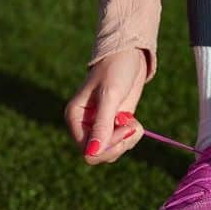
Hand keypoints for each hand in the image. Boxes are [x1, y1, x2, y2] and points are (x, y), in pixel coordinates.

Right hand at [63, 47, 146, 164]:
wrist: (130, 54)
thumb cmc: (115, 69)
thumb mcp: (110, 96)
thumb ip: (102, 125)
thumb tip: (92, 153)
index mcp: (75, 118)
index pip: (87, 151)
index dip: (108, 147)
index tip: (124, 129)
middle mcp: (84, 125)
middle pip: (99, 155)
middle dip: (119, 145)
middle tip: (133, 127)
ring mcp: (99, 126)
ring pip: (111, 152)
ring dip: (127, 141)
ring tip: (135, 124)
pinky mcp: (114, 124)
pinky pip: (120, 143)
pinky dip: (130, 137)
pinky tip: (135, 122)